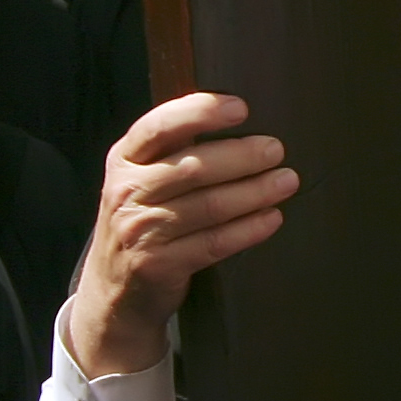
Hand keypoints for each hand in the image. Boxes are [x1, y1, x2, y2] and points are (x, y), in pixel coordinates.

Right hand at [66, 92, 298, 378]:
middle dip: (241, 156)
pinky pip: (214, 242)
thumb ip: (174, 151)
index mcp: (123, 160)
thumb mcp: (141, 181)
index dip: (200, 112)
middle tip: (276, 150)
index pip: (159, 126)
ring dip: (255, 192)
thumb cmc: (142, 223)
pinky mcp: (158, 265)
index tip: (240, 107)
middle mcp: (127, 192)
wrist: (114, 293)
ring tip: (287, 181)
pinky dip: (248, 229)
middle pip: (193, 167)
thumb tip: (236, 118)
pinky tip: (272, 218)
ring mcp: (140, 230)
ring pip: (209, 205)